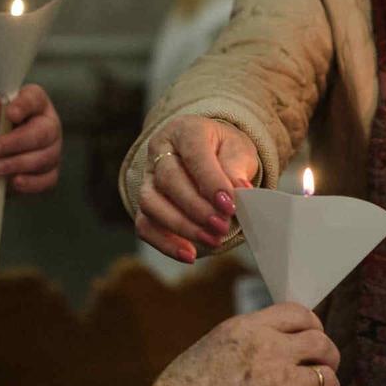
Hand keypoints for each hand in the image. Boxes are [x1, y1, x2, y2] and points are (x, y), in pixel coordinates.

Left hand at [0, 84, 61, 192]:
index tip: (10, 113)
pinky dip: (31, 182)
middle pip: (44, 132)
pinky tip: (14, 182)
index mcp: (34, 102)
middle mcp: (49, 123)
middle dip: (16, 143)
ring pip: (45, 157)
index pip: (34, 99)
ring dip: (17, 164)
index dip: (24, 105)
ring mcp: (53, 149)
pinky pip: (47, 179)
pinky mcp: (50, 172)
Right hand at [135, 115, 260, 262]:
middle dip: (197, 208)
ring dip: (182, 227)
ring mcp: (148, 178)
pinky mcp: (145, 204)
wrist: (211, 153)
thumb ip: (237, 168)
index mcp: (186, 130)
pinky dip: (165, 243)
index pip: (193, 153)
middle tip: (222, 226)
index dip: (211, 181)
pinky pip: (145, 225)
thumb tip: (240, 191)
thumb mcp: (238, 151)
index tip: (230, 205)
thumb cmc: (224, 151)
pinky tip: (189, 254)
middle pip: (169, 180)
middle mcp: (160, 151)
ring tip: (212, 240)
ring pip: (151, 203)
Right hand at [145, 302, 345, 385]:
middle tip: (319, 377)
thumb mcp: (206, 355)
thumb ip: (243, 351)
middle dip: (325, 360)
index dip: (311, 328)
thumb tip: (276, 363)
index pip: (297, 313)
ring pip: (330, 379)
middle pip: (321, 343)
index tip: (311, 343)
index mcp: (245, 328)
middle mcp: (270, 347)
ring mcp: (285, 380)